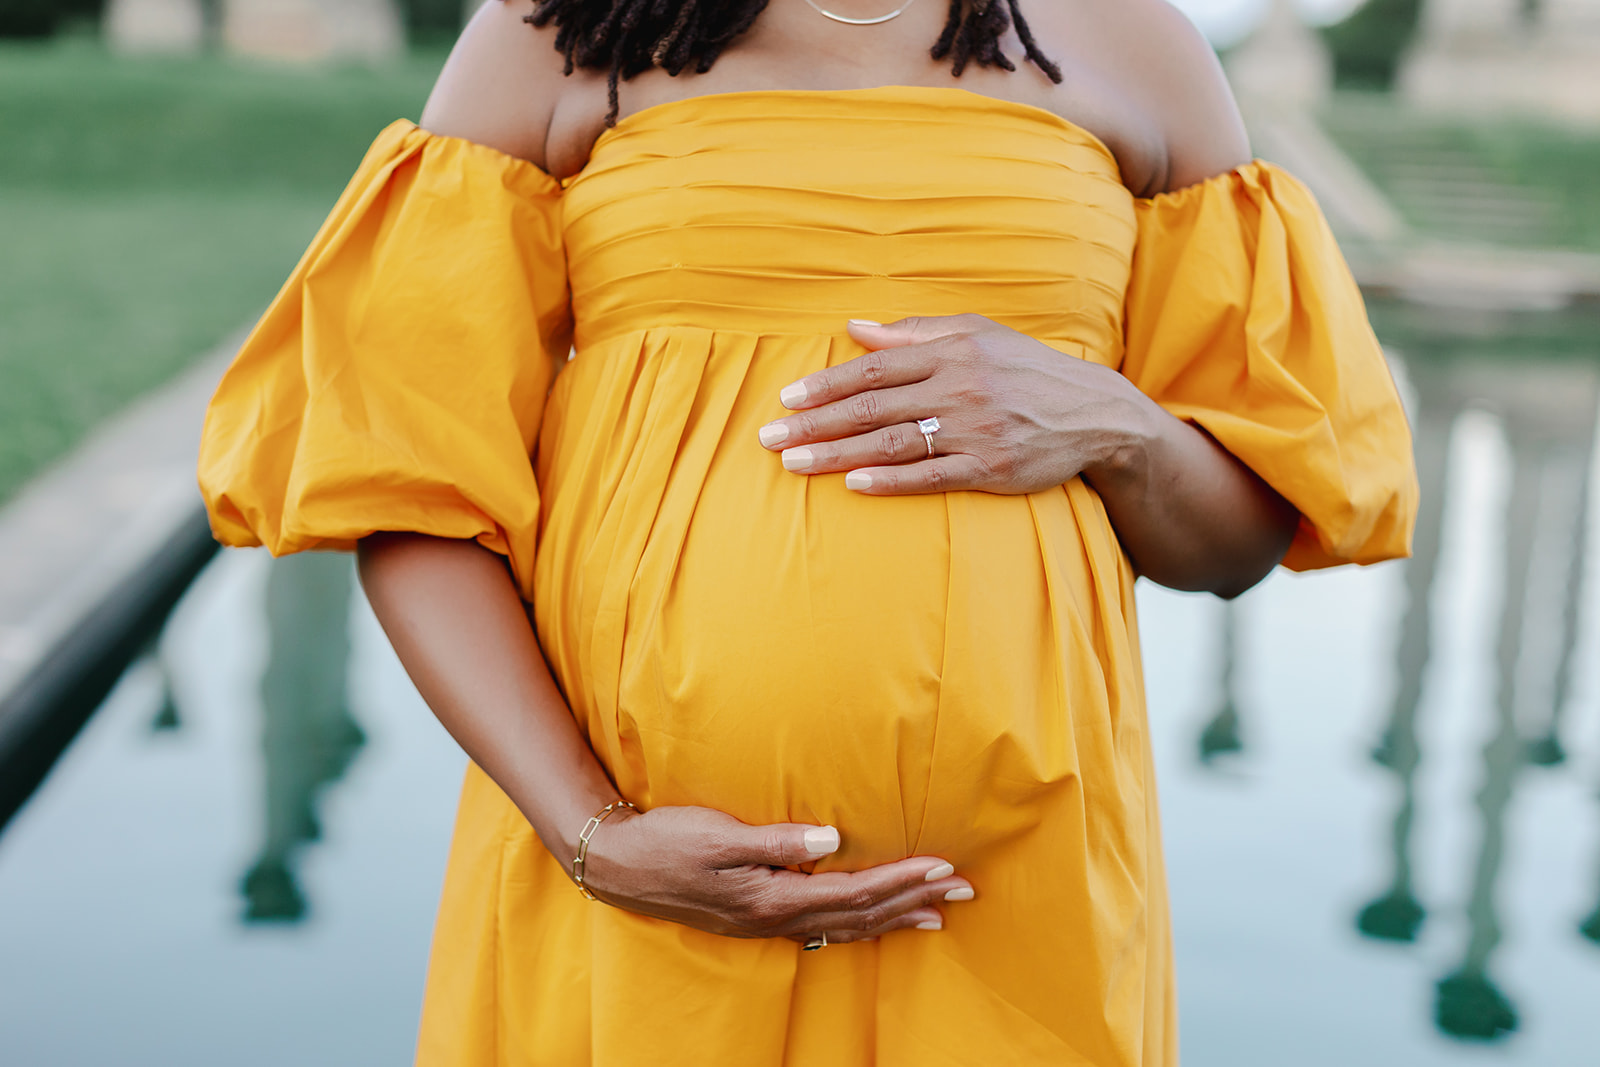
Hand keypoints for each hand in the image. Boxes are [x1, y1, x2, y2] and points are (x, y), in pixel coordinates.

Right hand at [578, 805, 973, 944]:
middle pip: (864, 914)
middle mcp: (777, 919)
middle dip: (917, 900)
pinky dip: (864, 925)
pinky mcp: (760, 918)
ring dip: (898, 917)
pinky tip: (878, 921)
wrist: (618, 866)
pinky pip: (827, 928)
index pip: (856, 891)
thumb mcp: (716, 835)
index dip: (904, 879)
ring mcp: (769, 924)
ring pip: (850, 927)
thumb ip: (775, 839)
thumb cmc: (666, 842)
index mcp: (772, 897)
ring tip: (940, 912)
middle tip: (966, 890)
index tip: (945, 865)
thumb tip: (831, 838)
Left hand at [757, 315, 1153, 494]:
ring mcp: (975, 429)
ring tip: (795, 464)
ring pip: (893, 442)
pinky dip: (892, 480)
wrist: (1095, 412)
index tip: (788, 397)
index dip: (828, 383)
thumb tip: (855, 328)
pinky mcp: (991, 468)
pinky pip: (932, 476)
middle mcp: (960, 386)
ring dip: (839, 454)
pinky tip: (855, 485)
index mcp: (952, 350)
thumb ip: (916, 331)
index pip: (875, 366)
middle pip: (873, 406)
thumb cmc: (1025, 369)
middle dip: (816, 422)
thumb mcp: (977, 334)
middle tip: (770, 438)